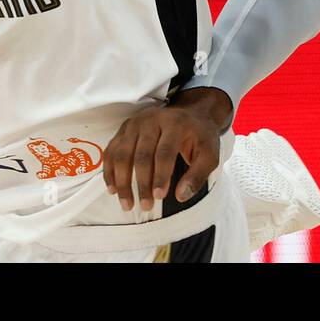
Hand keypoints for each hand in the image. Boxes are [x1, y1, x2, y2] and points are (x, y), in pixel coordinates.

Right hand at [102, 87, 231, 211]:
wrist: (191, 114)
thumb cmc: (200, 137)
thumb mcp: (209, 154)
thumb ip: (198, 175)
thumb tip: (181, 196)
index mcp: (174, 123)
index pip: (164, 152)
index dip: (160, 176)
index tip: (159, 197)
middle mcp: (151, 120)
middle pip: (141, 155)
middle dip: (142, 183)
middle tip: (146, 206)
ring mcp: (135, 123)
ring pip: (122, 154)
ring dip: (122, 181)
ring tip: (127, 204)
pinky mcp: (124, 129)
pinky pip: (111, 151)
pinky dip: (109, 171)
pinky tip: (113, 190)